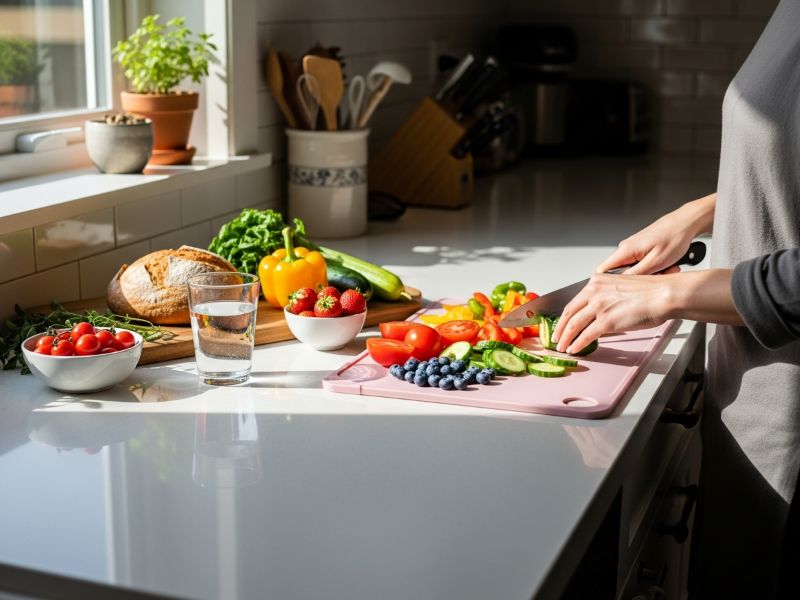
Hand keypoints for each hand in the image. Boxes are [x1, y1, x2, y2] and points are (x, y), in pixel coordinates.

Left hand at [552, 273, 673, 353]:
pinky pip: (586, 335)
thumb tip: (599, 314)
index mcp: (597, 281)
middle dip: (560, 328)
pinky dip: (577, 344)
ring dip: (566, 338)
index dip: (565, 315)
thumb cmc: (650, 292)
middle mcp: (594, 292)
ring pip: (574, 325)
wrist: (663, 294)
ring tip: (562, 346)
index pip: (574, 301)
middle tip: (556, 337)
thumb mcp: (621, 288)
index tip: (561, 323)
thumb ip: (606, 298)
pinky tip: (574, 349)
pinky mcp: (606, 321)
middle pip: (569, 313)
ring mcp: (599, 306)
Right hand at [596, 194, 715, 275]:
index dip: (608, 284)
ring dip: (649, 273)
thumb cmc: (674, 237)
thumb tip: (620, 285)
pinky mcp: (641, 248)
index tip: (621, 290)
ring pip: (633, 269)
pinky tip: (665, 264)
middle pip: (620, 272)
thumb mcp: (656, 262)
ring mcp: (633, 247)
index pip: (602, 271)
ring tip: (666, 269)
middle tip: (657, 276)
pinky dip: (653, 267)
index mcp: (625, 250)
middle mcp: (626, 247)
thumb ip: (635, 274)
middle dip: (637, 279)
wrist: (685, 223)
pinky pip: (641, 263)